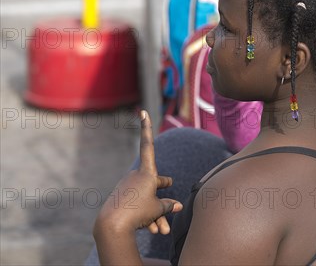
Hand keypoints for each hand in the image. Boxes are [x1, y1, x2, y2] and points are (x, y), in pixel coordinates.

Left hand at [95, 110, 182, 234]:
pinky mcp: (121, 198)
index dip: (147, 128)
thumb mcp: (158, 210)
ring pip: (146, 197)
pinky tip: (152, 230)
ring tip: (161, 230)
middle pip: (154, 181)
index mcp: (146, 173)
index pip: (148, 145)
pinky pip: (138, 205)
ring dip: (155, 213)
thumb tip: (177, 205)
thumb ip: (168, 205)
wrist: (112, 226)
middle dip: (163, 186)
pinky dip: (146, 216)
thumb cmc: (139, 213)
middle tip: (168, 183)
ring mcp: (127, 187)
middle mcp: (136, 176)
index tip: (143, 112)